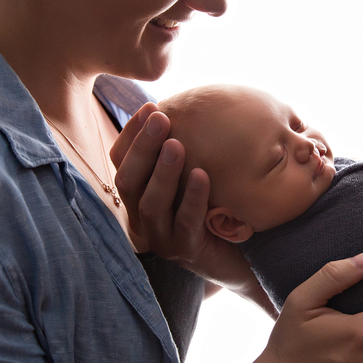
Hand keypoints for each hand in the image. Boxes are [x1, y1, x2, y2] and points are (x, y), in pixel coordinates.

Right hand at [110, 104, 272, 312]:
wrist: (241, 257)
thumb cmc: (215, 210)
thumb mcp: (195, 177)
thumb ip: (183, 152)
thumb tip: (188, 105)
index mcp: (139, 197)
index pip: (121, 162)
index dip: (132, 135)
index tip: (150, 107)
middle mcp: (142, 219)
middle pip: (128, 181)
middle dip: (143, 147)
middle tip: (161, 118)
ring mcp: (162, 238)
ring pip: (150, 203)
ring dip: (163, 171)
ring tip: (176, 144)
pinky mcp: (186, 251)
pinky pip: (186, 222)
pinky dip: (192, 197)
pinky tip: (202, 175)